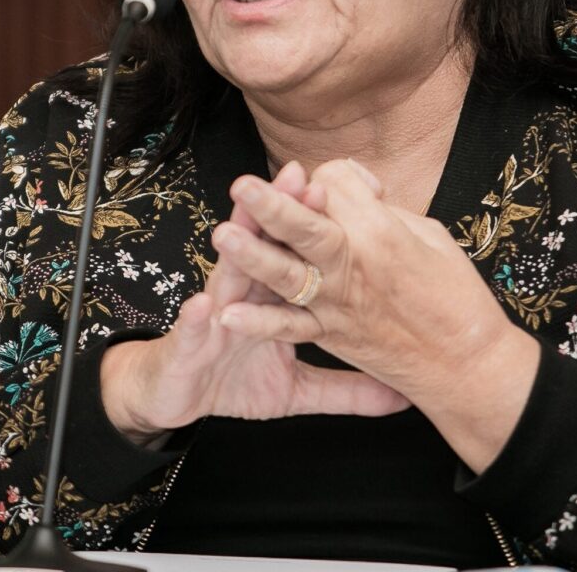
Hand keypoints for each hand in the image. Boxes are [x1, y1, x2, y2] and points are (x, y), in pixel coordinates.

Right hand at [100, 161, 407, 445]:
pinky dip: (197, 316)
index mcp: (273, 295)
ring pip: (228, 274)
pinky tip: (204, 305)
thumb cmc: (237, 380)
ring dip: (235, 249)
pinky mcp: (187, 343)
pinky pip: (192, 328)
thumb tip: (399, 399)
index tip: (346, 193)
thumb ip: (348, 389)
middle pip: (265, 245)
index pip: (299, 251)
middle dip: (279, 210)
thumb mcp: (300, 390)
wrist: (177, 397)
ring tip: (242, 224)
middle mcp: (244, 293)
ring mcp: (214, 315)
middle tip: (298, 177)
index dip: (320, 223)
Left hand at [215, 158, 539, 471]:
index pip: (337, 187)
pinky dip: (259, 322)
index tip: (342, 184)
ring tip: (223, 236)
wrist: (468, 365)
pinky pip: (290, 328)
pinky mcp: (333, 337)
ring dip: (254, 255)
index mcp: (382, 231)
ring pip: (288, 274)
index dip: (332, 178)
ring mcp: (340, 303)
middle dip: (272, 205)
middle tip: (241, 186)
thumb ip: (382, 212)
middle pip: (306, 225)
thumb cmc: (456, 294)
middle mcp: (356, 264)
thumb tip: (353, 195)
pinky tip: (228, 314)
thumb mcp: (429, 233)